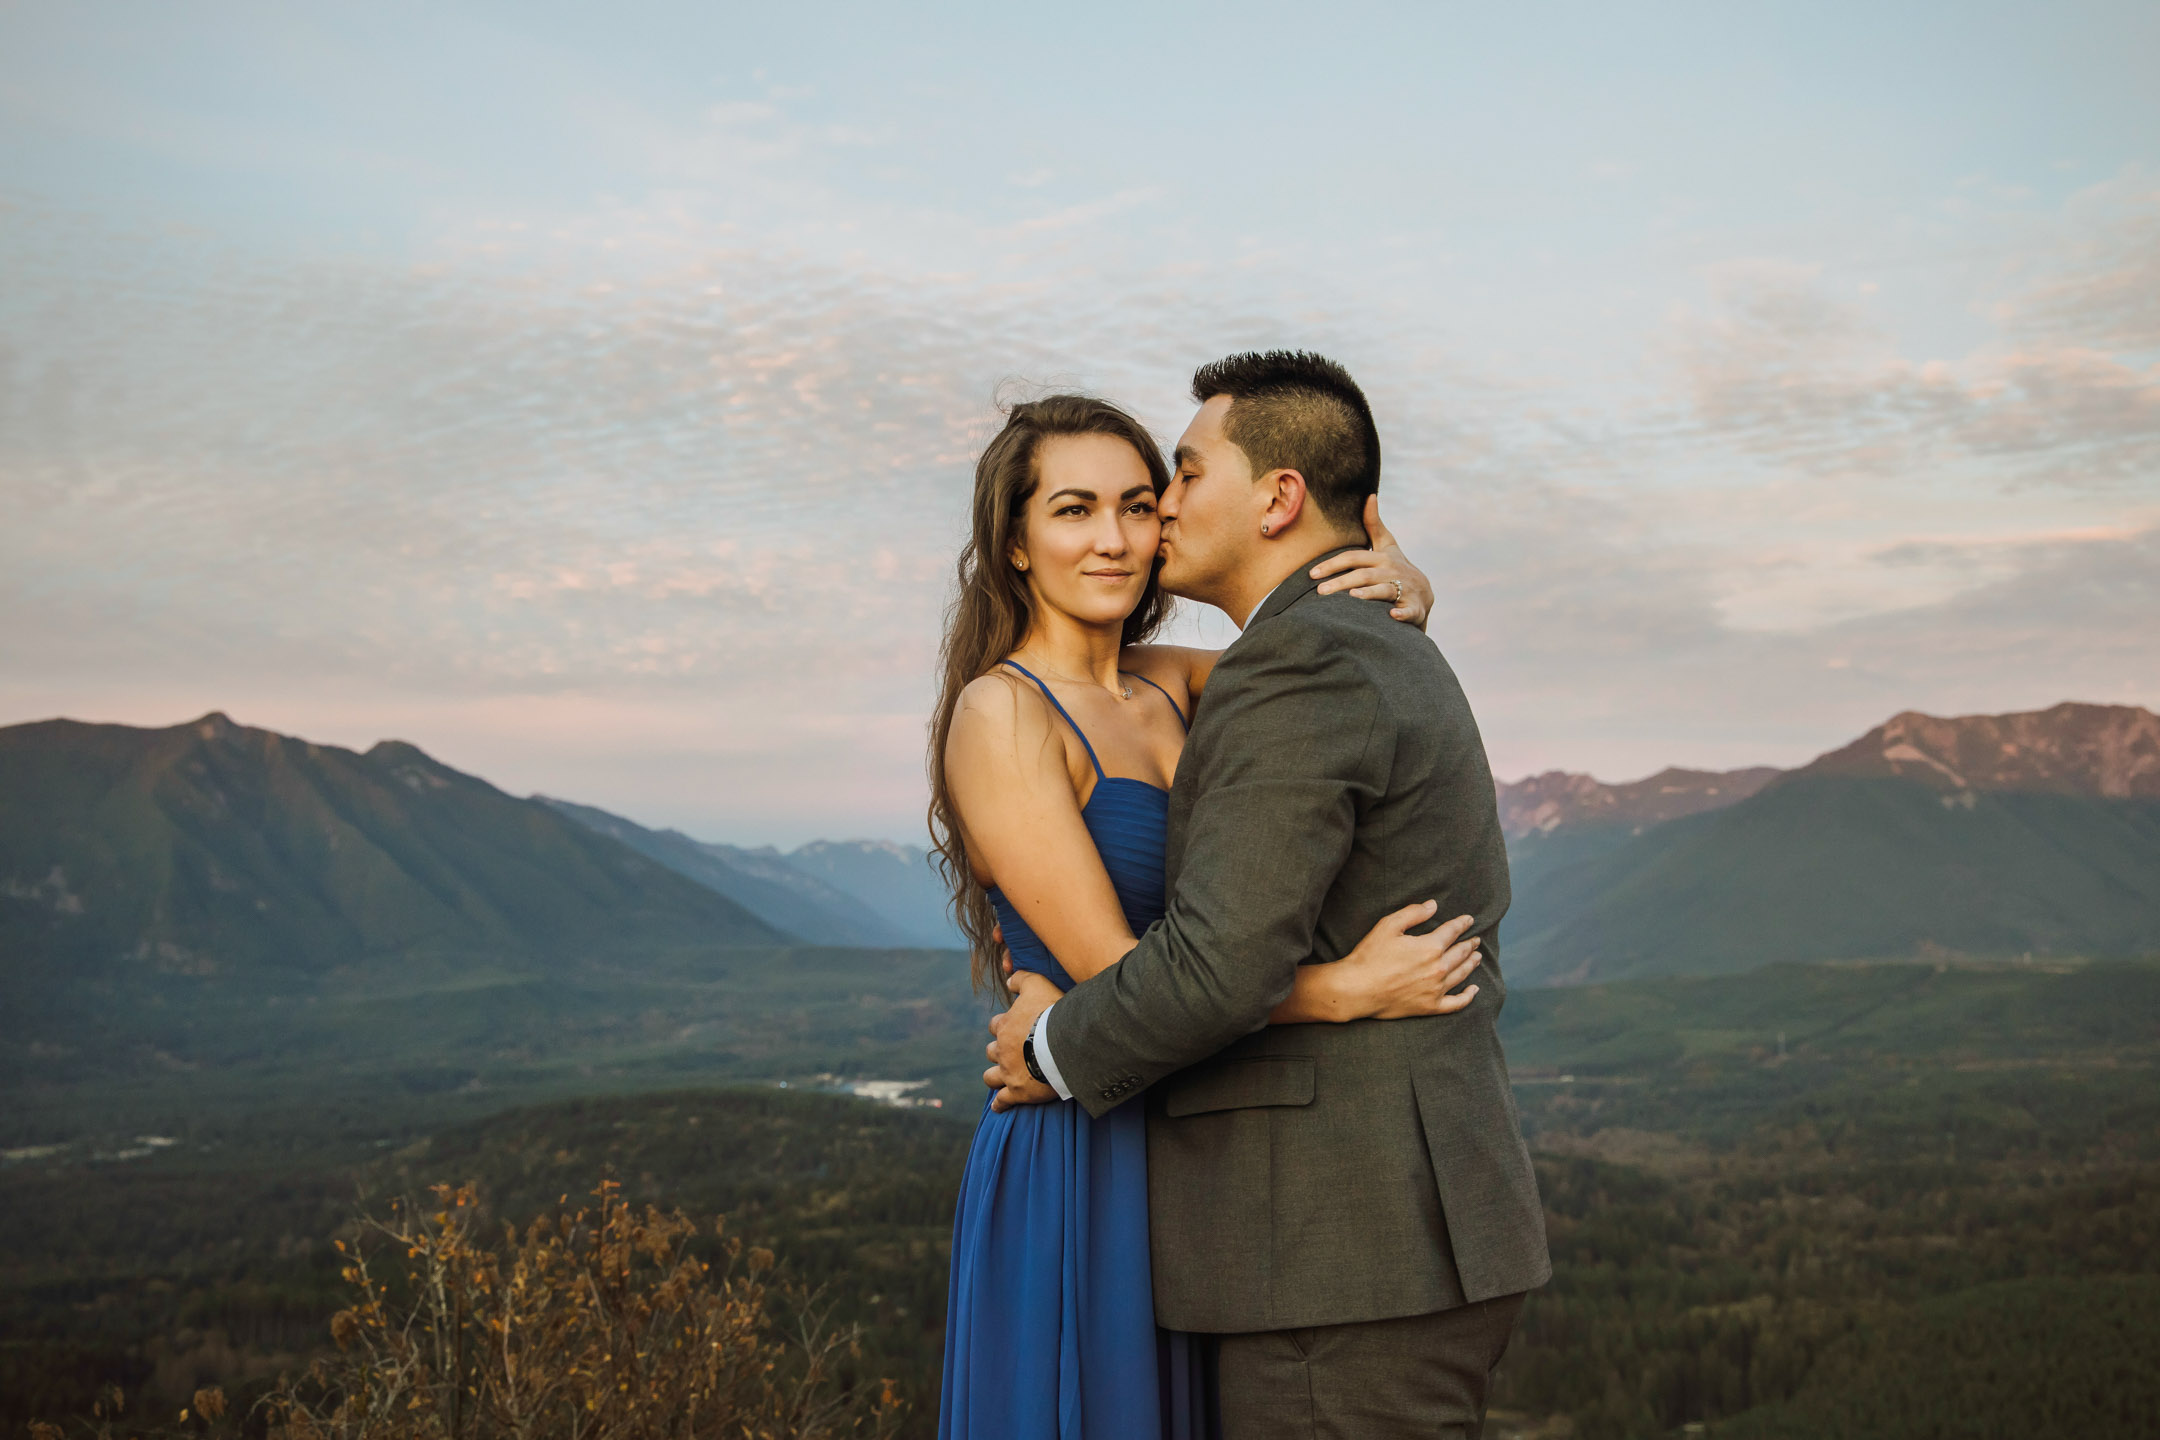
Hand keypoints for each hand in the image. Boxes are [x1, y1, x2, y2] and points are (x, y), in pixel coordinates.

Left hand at [985, 972, 1059, 1110]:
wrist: (1065, 1043)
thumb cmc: (1053, 1012)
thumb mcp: (1038, 984)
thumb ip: (1022, 979)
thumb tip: (1009, 979)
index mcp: (1006, 1026)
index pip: (996, 1025)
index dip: (1003, 1026)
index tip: (1013, 1028)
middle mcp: (1002, 1050)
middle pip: (991, 1052)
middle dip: (998, 1052)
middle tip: (1011, 1053)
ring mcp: (1009, 1072)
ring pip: (991, 1077)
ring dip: (995, 1076)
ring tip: (1003, 1077)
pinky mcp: (1018, 1092)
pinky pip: (1002, 1101)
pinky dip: (1000, 1104)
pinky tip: (1000, 1106)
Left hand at [1309, 495, 1433, 629]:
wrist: (1424, 594)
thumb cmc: (1398, 568)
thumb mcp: (1388, 546)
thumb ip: (1375, 524)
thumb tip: (1370, 496)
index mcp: (1383, 557)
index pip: (1354, 558)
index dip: (1333, 564)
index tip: (1312, 573)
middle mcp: (1392, 572)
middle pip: (1364, 575)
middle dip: (1342, 582)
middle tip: (1320, 591)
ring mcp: (1405, 589)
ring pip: (1384, 591)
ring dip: (1369, 593)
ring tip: (1351, 597)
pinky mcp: (1414, 608)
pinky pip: (1409, 611)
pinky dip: (1402, 613)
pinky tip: (1392, 615)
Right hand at [1333, 901, 1482, 1019]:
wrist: (1357, 989)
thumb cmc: (1370, 955)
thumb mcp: (1388, 926)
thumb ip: (1413, 913)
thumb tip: (1434, 905)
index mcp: (1430, 947)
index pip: (1452, 931)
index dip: (1462, 924)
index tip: (1469, 920)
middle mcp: (1438, 969)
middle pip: (1461, 953)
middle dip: (1470, 944)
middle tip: (1476, 940)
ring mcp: (1436, 990)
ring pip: (1462, 975)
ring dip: (1471, 964)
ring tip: (1477, 957)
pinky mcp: (1430, 1007)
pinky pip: (1456, 1003)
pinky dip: (1468, 996)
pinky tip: (1474, 990)